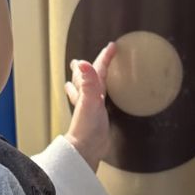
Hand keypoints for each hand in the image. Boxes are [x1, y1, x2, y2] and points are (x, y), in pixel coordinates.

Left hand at [64, 42, 116, 171]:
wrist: (85, 148)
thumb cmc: (86, 128)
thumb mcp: (89, 102)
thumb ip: (87, 82)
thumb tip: (82, 62)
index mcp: (89, 91)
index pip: (97, 69)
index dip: (105, 57)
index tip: (112, 46)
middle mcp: (89, 96)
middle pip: (91, 76)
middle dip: (93, 66)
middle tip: (97, 57)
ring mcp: (92, 106)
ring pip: (92, 87)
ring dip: (92, 79)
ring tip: (89, 73)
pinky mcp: (97, 117)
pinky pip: (98, 101)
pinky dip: (98, 95)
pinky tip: (100, 99)